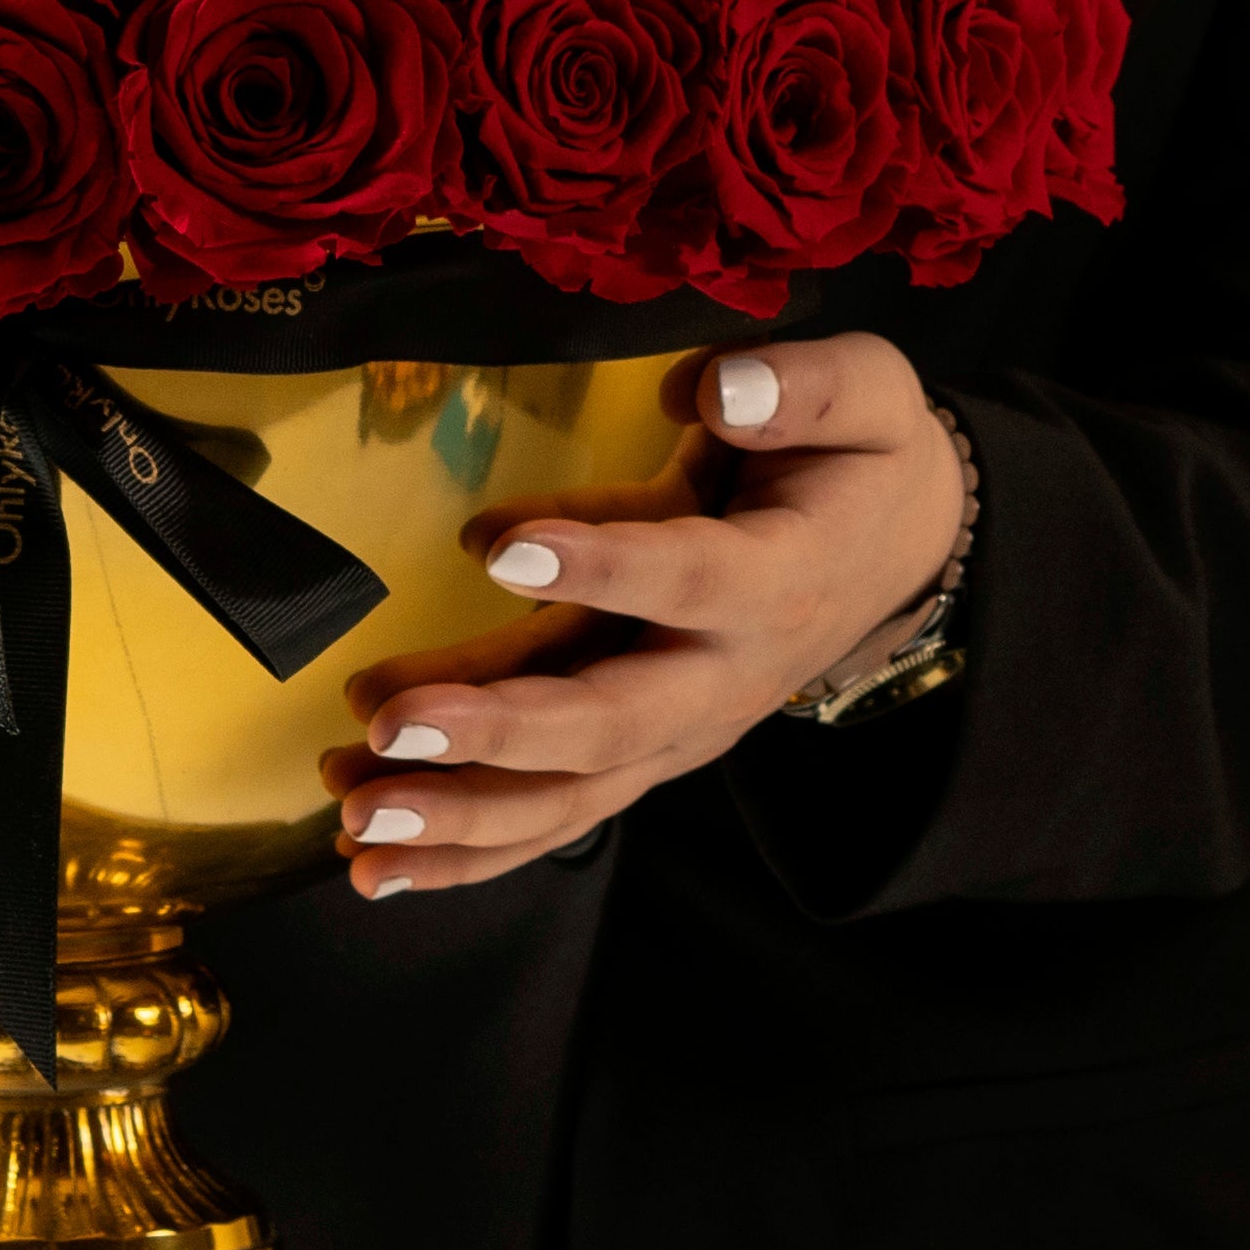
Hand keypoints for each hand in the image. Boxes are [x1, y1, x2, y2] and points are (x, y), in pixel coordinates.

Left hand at [320, 333, 962, 896]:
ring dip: (457, 815)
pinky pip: (552, 816)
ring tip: (352, 814)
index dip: (597, 563)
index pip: (682, 577)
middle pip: (609, 723)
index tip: (497, 544)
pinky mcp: (640, 755)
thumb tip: (712, 386)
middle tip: (389, 730)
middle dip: (497, 735)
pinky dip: (464, 849)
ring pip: (568, 795)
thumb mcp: (867, 397)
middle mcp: (723, 677)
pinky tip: (370, 862)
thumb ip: (803, 388)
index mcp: (775, 577)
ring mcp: (678, 731)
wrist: (896, 554)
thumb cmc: (859, 461)